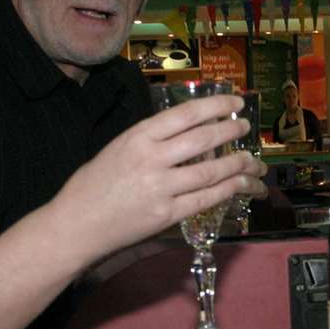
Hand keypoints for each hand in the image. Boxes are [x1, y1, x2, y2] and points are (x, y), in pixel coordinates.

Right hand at [57, 94, 266, 257]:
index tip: (235, 103)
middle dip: (232, 132)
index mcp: (138, 136)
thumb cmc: (92, 185)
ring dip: (239, 164)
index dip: (216, 107)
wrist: (76, 225)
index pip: (186, 115)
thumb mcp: (118, 148)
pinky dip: (228, 190)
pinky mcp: (167, 214)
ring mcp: (161, 188)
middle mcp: (152, 158)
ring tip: (254, 160)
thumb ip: (150, 140)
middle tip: (246, 127)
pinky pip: (206, 199)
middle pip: (204, 140)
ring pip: (212, 171)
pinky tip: (242, 185)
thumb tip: (188, 131)